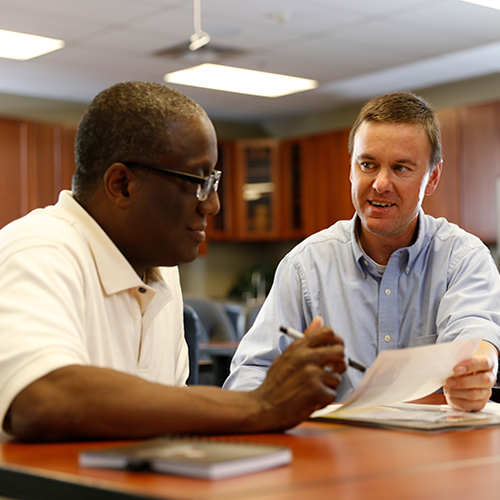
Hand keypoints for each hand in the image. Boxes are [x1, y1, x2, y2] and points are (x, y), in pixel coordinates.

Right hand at [253, 316, 345, 430]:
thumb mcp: (287, 355)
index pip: (328, 332)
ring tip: (314, 389)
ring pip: (337, 377)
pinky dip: (323, 400)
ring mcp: (312, 374)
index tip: (334, 350)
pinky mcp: (316, 391)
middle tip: (332, 371)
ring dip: (328, 386)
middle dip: (340, 363)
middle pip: (339, 351)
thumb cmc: (276, 382)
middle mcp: (306, 357)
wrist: (264, 406)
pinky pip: (332, 394)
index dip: (336, 341)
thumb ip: (305, 338)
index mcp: (299, 346)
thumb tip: (320, 319)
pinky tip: (311, 400)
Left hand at [444, 340, 498, 411]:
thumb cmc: (462, 367)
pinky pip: (468, 404)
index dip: (471, 365)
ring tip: (447, 387)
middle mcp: (489, 378)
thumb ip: (457, 360)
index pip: (484, 363)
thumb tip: (445, 363)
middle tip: (448, 381)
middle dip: (463, 382)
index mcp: (486, 365)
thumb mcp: (460, 361)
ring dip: (457, 391)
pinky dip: (456, 400)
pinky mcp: (479, 403)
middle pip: (483, 380)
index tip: (456, 369)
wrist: (464, 377)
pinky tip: (450, 395)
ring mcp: (485, 392)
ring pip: (474, 394)